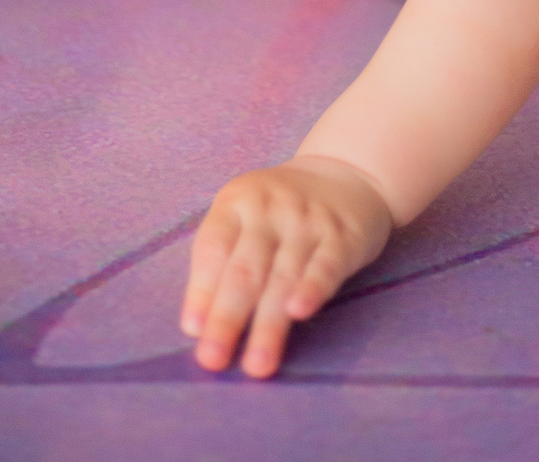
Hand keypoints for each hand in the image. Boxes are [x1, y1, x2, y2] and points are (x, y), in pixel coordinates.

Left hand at [180, 156, 393, 377]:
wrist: (345, 173)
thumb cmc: (279, 213)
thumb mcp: (244, 220)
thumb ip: (220, 264)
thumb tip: (196, 325)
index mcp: (236, 201)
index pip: (213, 247)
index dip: (200, 290)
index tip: (193, 331)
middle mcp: (269, 208)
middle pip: (244, 269)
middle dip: (227, 318)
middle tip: (213, 360)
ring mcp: (307, 220)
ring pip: (283, 277)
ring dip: (267, 324)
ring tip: (256, 364)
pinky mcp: (342, 236)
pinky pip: (325, 266)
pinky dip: (312, 288)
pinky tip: (299, 313)